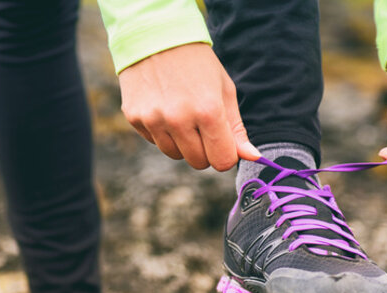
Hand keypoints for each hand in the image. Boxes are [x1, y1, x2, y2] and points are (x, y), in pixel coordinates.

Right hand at [118, 43, 260, 170]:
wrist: (155, 37)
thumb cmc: (197, 64)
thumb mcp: (224, 90)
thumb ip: (236, 128)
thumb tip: (252, 157)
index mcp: (208, 111)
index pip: (222, 161)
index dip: (225, 153)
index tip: (222, 141)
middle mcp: (179, 119)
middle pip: (199, 162)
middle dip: (204, 149)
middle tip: (201, 124)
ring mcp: (154, 120)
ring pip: (174, 154)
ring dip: (182, 142)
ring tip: (181, 113)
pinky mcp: (135, 118)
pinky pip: (154, 141)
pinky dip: (161, 131)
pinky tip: (163, 106)